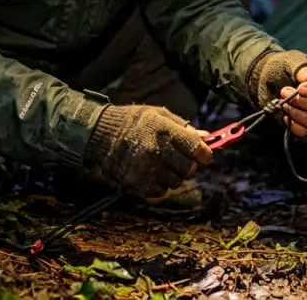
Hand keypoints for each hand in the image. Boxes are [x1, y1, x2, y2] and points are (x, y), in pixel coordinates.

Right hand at [83, 104, 212, 198]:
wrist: (100, 133)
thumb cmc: (133, 121)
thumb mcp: (158, 115)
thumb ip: (183, 127)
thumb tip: (206, 137)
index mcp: (164, 130)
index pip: (196, 148)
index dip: (204, 153)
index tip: (203, 155)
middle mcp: (156, 150)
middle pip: (188, 168)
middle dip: (188, 164)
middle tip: (180, 159)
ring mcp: (145, 168)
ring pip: (175, 182)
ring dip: (173, 175)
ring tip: (162, 164)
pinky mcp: (136, 182)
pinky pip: (160, 191)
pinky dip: (159, 184)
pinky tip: (151, 172)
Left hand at [249, 49, 306, 138]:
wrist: (265, 79)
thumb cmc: (283, 68)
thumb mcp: (291, 62)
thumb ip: (303, 69)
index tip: (301, 88)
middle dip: (303, 102)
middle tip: (285, 92)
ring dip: (298, 114)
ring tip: (284, 104)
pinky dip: (296, 127)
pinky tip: (285, 117)